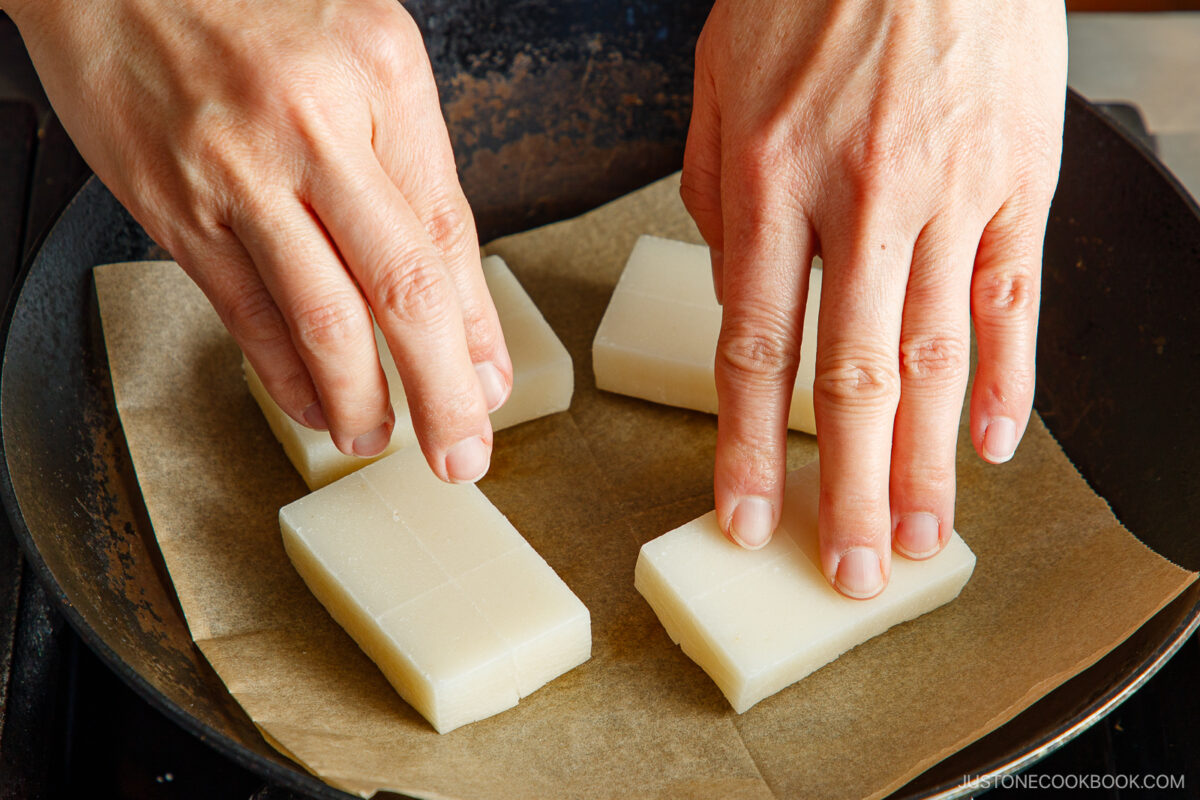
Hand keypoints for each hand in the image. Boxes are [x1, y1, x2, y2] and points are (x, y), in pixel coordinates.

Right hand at [8, 0, 510, 481]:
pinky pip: (243, 313)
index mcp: (384, 75)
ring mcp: (239, 172)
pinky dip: (282, 374)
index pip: (449, 234)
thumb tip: (448, 287)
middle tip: (461, 452)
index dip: (478, 328)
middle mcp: (316, 126)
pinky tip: (311, 404)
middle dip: (443, 391)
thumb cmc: (253, 4)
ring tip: (379, 438)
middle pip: (401, 289)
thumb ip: (410, 160)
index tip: (493, 384)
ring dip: (359, 398)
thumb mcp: (365, 52)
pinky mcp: (174, 207)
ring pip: (320, 318)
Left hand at [680, 0, 1065, 596]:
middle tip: (851, 570)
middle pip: (851, 378)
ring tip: (919, 537)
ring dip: (926, 459)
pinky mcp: (1018, 179)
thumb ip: (715, 195)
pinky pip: (1012, 297)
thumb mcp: (719, 79)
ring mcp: (950, 195)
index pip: (753, 350)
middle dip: (848, 489)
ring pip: (937, 356)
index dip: (747, 448)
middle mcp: (860, 202)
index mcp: (769, 182)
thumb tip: (736, 294)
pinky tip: (994, 442)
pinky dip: (1007, 377)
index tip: (746, 519)